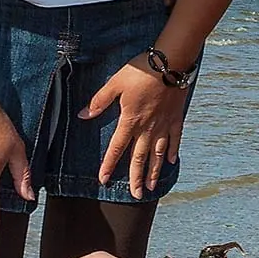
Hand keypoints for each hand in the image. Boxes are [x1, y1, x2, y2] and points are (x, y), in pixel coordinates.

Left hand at [85, 58, 188, 199]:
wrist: (170, 62)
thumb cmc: (141, 71)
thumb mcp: (115, 83)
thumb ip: (99, 101)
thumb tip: (83, 115)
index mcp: (130, 120)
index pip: (117, 148)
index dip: (109, 164)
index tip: (104, 180)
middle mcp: (147, 128)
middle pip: (139, 158)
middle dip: (136, 178)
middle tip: (135, 195)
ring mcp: (163, 124)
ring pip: (157, 154)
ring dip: (153, 171)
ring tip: (150, 186)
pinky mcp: (175, 117)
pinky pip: (174, 138)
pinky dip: (172, 151)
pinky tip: (170, 161)